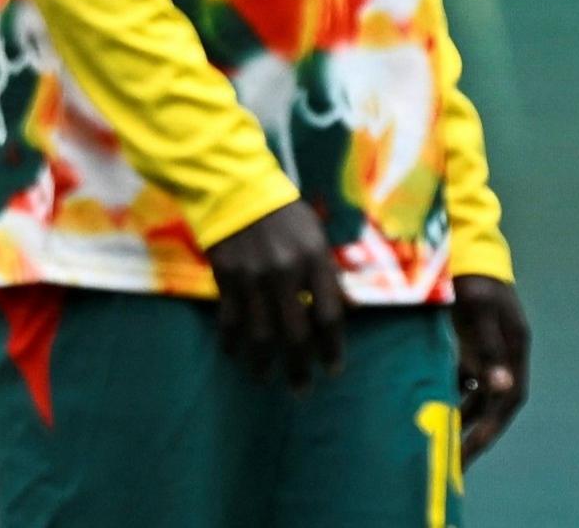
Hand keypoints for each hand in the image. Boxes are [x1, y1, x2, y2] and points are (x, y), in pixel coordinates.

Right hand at [208, 200, 349, 387]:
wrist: (237, 190)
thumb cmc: (285, 214)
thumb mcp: (317, 236)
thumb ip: (331, 274)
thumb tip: (351, 309)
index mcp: (314, 259)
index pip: (329, 314)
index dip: (333, 347)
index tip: (332, 368)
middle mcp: (285, 272)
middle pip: (296, 333)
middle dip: (300, 367)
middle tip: (301, 389)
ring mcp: (254, 278)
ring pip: (261, 334)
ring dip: (264, 363)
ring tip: (266, 378)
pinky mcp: (227, 279)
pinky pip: (231, 321)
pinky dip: (232, 342)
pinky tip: (235, 355)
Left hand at [449, 274, 531, 460]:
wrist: (462, 243)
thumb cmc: (470, 274)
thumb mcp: (478, 308)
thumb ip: (488, 347)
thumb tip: (502, 388)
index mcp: (514, 345)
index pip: (509, 396)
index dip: (492, 426)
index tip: (469, 450)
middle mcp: (505, 351)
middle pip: (495, 401)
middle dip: (476, 432)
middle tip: (452, 462)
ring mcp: (488, 347)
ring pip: (480, 394)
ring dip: (463, 418)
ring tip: (441, 445)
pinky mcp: (470, 342)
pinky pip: (465, 379)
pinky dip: (452, 396)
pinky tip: (433, 410)